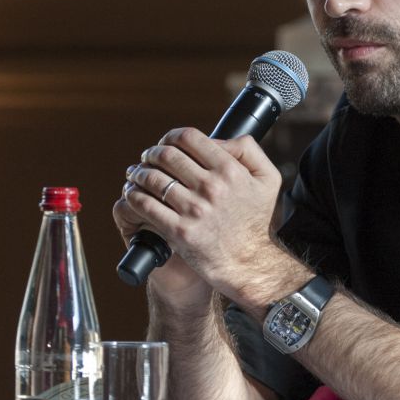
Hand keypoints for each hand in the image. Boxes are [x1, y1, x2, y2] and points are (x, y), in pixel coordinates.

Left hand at [118, 128, 286, 306]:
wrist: (251, 263)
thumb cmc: (257, 220)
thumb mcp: (267, 178)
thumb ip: (247, 150)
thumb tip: (218, 139)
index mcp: (230, 170)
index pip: (189, 138)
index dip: (171, 136)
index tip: (165, 142)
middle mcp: (211, 187)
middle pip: (167, 155)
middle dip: (151, 153)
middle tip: (147, 158)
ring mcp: (194, 210)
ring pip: (152, 179)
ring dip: (138, 173)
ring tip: (136, 175)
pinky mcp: (180, 232)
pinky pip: (146, 206)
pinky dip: (134, 196)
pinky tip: (133, 194)